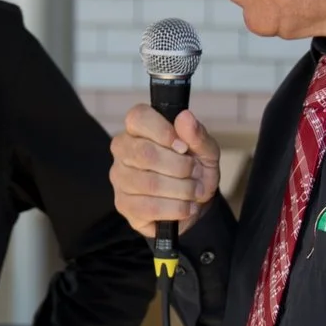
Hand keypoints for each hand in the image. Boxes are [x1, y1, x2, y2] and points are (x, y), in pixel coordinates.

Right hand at [110, 106, 221, 237]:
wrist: (196, 204)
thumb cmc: (195, 171)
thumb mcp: (206, 151)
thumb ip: (197, 135)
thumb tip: (185, 117)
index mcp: (138, 129)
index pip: (138, 118)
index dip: (164, 132)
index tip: (184, 147)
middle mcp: (123, 150)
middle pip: (144, 153)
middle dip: (179, 166)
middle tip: (195, 173)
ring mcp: (120, 178)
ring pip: (149, 183)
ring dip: (182, 189)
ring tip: (194, 191)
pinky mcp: (124, 205)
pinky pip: (150, 208)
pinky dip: (176, 209)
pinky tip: (186, 207)